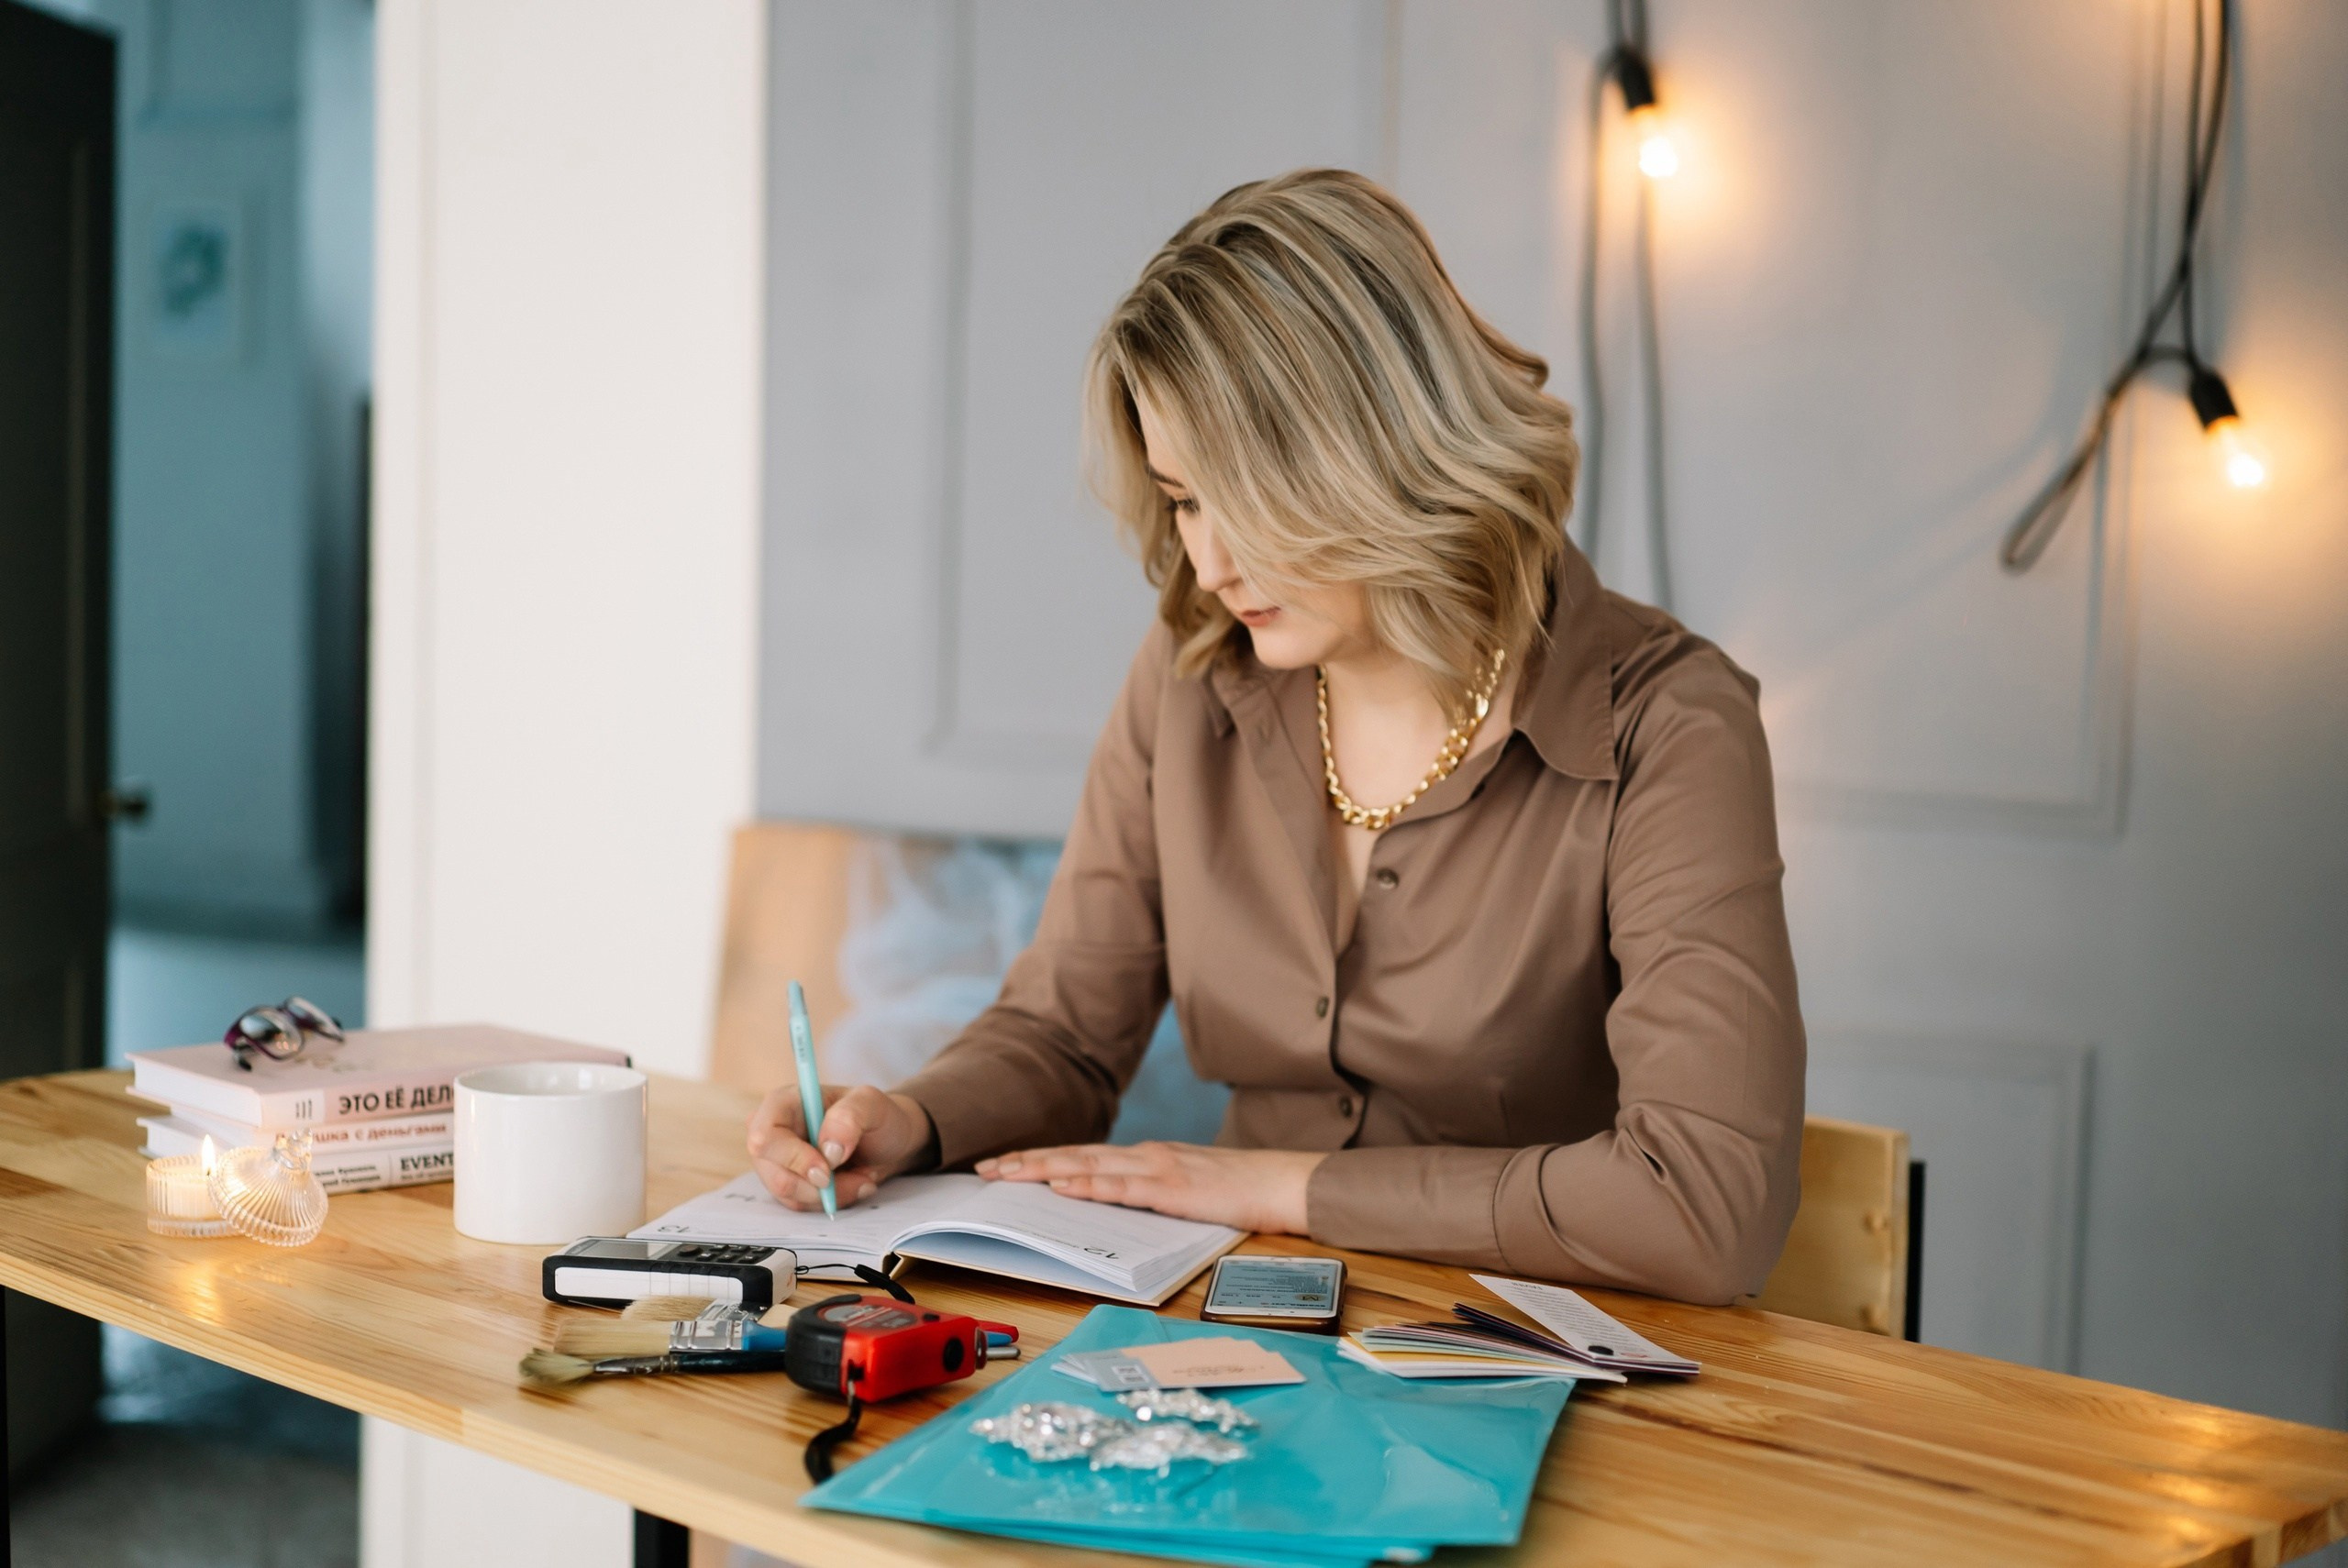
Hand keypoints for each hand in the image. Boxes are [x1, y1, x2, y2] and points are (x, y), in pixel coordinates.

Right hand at [747, 1083, 933, 1211]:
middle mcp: (773, 1132)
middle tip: (858, 1177)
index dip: (793, 1158)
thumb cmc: (876, 1116)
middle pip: (773, 1173)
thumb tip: (827, 1149)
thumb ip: (850, 1117)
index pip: (764, 1136)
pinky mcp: (789, 1183)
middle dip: (818, 1185)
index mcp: (784, 1102)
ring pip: (788, 1194)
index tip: (827, 1170)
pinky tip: (855, 1184)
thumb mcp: (872, 1104)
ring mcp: (777, 1161)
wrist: (888, 1141)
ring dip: (832, 1194)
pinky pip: (801, 1204)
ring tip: (863, 1177)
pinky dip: (832, 1200)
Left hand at [976, 1142, 1325, 1235]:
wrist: (1283, 1183)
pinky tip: (1063, 1185)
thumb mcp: (1185, 1190)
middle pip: (1074, 1155)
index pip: (1083, 1156)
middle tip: (984, 1169)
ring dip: (1043, 1169)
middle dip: (1026, 1162)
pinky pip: (1122, 1187)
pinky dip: (1088, 1184)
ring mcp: (1158, 1168)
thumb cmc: (1240, 1191)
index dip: (1041, 1159)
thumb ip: (1149, 1193)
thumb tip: (1112, 1207)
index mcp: (1147, 1157)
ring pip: (1088, 1165)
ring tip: (1007, 1174)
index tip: (1005, 1165)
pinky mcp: (1173, 1188)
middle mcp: (1145, 1155)